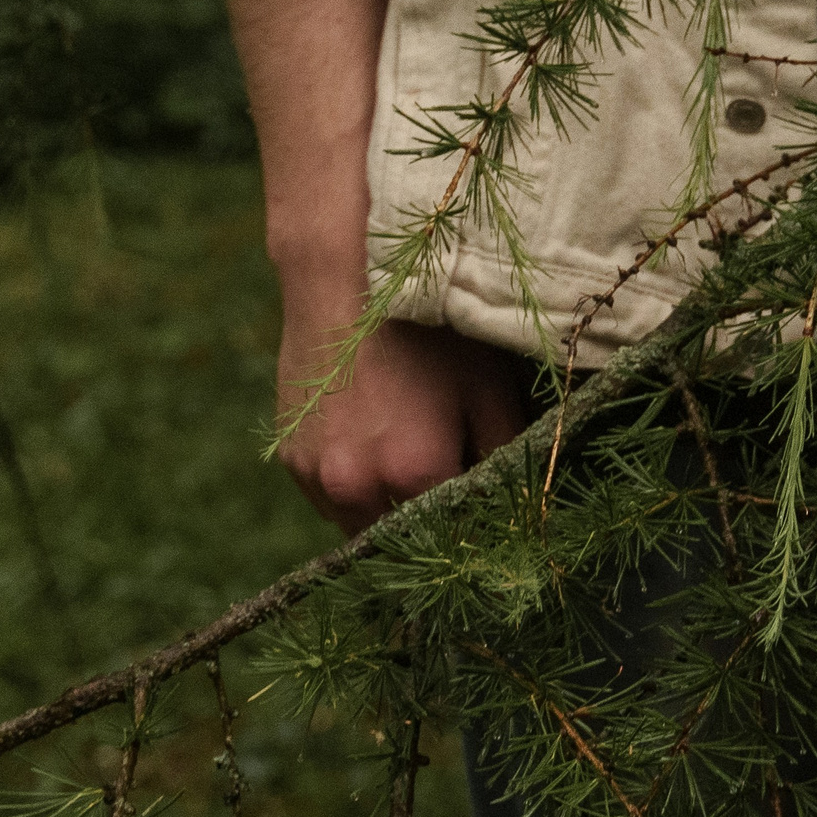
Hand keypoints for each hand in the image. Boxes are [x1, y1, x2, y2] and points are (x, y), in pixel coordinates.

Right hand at [273, 248, 532, 536]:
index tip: (500, 517)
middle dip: (438, 529)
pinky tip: (382, 454)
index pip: (461, 532)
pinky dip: (361, 493)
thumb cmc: (432, 326)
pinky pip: (333, 501)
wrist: (347, 276)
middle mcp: (357, 488)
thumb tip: (525, 503)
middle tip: (462, 498)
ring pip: (365, 527)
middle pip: (409, 540)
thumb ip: (510, 453)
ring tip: (421, 474)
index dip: (484, 525)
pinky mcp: (291, 461)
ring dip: (395, 515)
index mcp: (416, 473)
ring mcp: (316, 478)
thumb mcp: (491, 386)